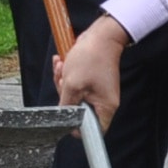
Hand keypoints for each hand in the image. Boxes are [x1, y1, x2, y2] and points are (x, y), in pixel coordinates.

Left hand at [55, 14, 127, 128]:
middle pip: (79, 112)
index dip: (76, 126)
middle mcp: (104, 102)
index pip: (92, 130)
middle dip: (65, 97)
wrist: (100, 36)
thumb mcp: (72, 85)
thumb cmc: (91, 58)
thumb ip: (66, 106)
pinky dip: (67, 76)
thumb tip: (63, 118)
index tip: (66, 115)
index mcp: (105, 107)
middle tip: (62, 82)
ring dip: (63, 83)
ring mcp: (99, 92)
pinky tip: (62, 64)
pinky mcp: (93, 83)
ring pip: (74, 97)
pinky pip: (76, 86)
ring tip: (61, 68)